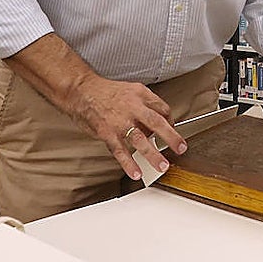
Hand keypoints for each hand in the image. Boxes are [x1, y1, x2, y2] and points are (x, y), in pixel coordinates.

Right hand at [70, 74, 186, 179]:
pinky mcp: (107, 133)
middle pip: (156, 123)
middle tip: (180, 148)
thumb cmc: (107, 92)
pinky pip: (120, 151)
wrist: (82, 91)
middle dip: (171, 137)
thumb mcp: (132, 88)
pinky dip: (128, 164)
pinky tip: (136, 172)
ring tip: (162, 166)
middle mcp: (132, 108)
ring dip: (152, 155)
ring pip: (140, 140)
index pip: (162, 109)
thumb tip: (161, 119)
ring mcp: (119, 122)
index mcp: (140, 95)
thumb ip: (147, 102)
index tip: (173, 130)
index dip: (170, 121)